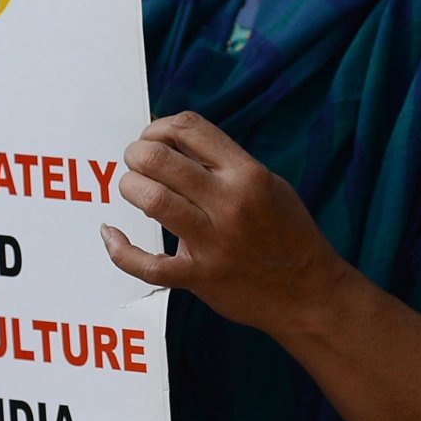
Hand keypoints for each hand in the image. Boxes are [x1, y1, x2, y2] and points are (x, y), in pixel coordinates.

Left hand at [100, 111, 350, 335]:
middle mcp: (229, 203)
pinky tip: (111, 235)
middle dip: (136, 154)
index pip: (189, 128)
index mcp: (247, 174)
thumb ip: (224, 163)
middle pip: (160, 159)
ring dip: (129, 187)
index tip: (152, 139)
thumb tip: (172, 142)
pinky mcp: (199, 277)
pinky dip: (120, 249)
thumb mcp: (267, 184)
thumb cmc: (287, 234)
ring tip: (132, 188)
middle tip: (135, 163)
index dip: (158, 127)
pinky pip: (147, 264)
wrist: (309, 293)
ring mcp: (213, 242)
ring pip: (151, 200)